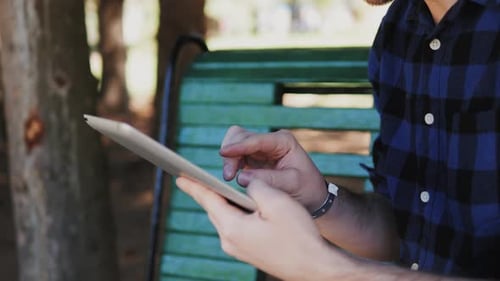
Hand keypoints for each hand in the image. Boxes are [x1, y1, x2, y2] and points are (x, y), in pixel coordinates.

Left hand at [176, 176, 357, 280]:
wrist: (315, 268)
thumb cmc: (299, 236)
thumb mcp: (277, 202)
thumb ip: (256, 186)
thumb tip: (245, 182)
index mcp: (233, 228)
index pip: (208, 200)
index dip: (194, 185)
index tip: (179, 175)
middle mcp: (230, 241)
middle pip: (214, 209)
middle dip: (207, 192)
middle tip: (194, 178)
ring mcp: (239, 249)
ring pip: (225, 218)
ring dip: (223, 202)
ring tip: (216, 188)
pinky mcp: (248, 252)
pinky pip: (235, 227)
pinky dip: (234, 213)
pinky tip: (240, 205)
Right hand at [220, 126, 326, 210]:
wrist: (313, 197)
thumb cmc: (307, 189)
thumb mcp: (293, 184)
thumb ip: (269, 179)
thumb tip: (241, 177)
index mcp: (283, 141)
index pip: (256, 140)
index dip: (239, 146)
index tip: (224, 153)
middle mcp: (270, 141)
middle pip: (240, 136)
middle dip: (231, 153)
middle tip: (229, 175)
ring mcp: (260, 149)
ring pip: (234, 144)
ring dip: (229, 160)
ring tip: (229, 178)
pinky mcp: (253, 160)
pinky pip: (235, 156)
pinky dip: (230, 165)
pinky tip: (232, 177)